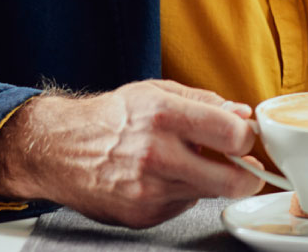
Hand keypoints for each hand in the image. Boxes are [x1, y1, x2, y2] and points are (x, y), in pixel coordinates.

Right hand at [0, 80, 264, 227]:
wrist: (59, 149)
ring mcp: (150, 190)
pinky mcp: (144, 215)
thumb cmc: (109, 118)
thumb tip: (243, 115)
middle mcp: (157, 155)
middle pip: (234, 180)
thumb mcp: (155, 92)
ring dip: (209, 180)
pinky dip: (180, 192)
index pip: (235, 135)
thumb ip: (204, 102)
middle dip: (247, 175)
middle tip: (244, 168)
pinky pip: (182, 205)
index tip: (245, 138)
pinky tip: (160, 178)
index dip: (248, 138)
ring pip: (210, 194)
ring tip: (187, 163)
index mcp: (163, 115)